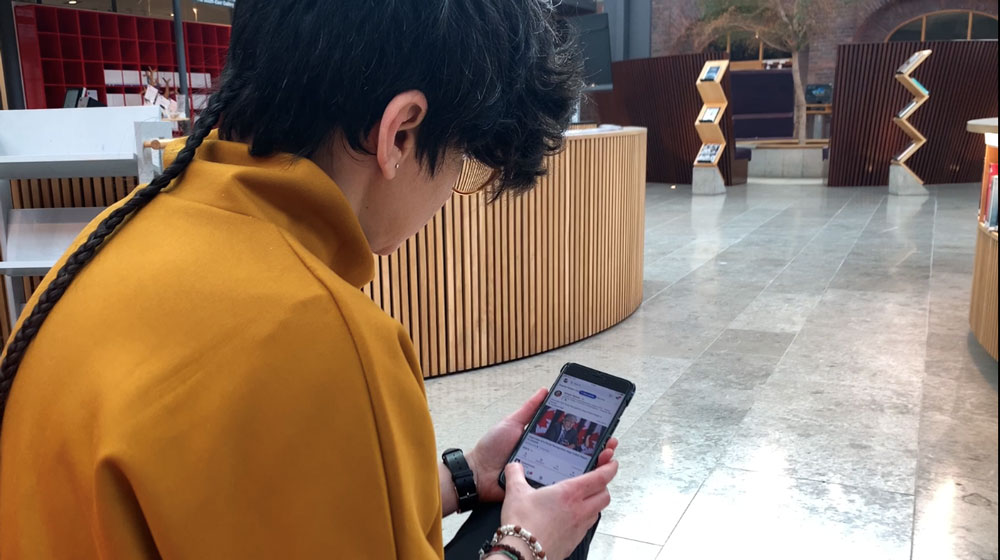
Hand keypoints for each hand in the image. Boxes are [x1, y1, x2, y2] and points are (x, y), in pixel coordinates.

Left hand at [466, 387, 618, 502]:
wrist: (478, 473)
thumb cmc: (492, 448)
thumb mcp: (511, 423)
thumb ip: (529, 409)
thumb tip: (545, 390)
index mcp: (544, 441)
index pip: (571, 436)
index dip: (588, 433)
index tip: (603, 428)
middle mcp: (549, 457)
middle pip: (579, 454)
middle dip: (598, 449)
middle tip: (609, 444)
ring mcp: (547, 474)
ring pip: (575, 471)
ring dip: (594, 465)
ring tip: (605, 457)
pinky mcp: (541, 488)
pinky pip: (561, 487)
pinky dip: (577, 483)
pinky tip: (590, 477)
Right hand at [499, 459, 617, 559]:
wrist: (523, 552)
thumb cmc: (523, 523)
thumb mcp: (515, 493)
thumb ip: (515, 475)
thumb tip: (514, 466)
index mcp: (570, 493)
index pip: (600, 477)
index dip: (609, 468)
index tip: (612, 463)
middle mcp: (580, 509)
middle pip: (605, 495)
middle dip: (603, 486)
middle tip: (595, 481)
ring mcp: (579, 527)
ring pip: (598, 511)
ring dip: (594, 503)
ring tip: (582, 498)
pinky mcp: (574, 540)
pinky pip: (587, 526)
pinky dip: (584, 518)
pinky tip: (570, 517)